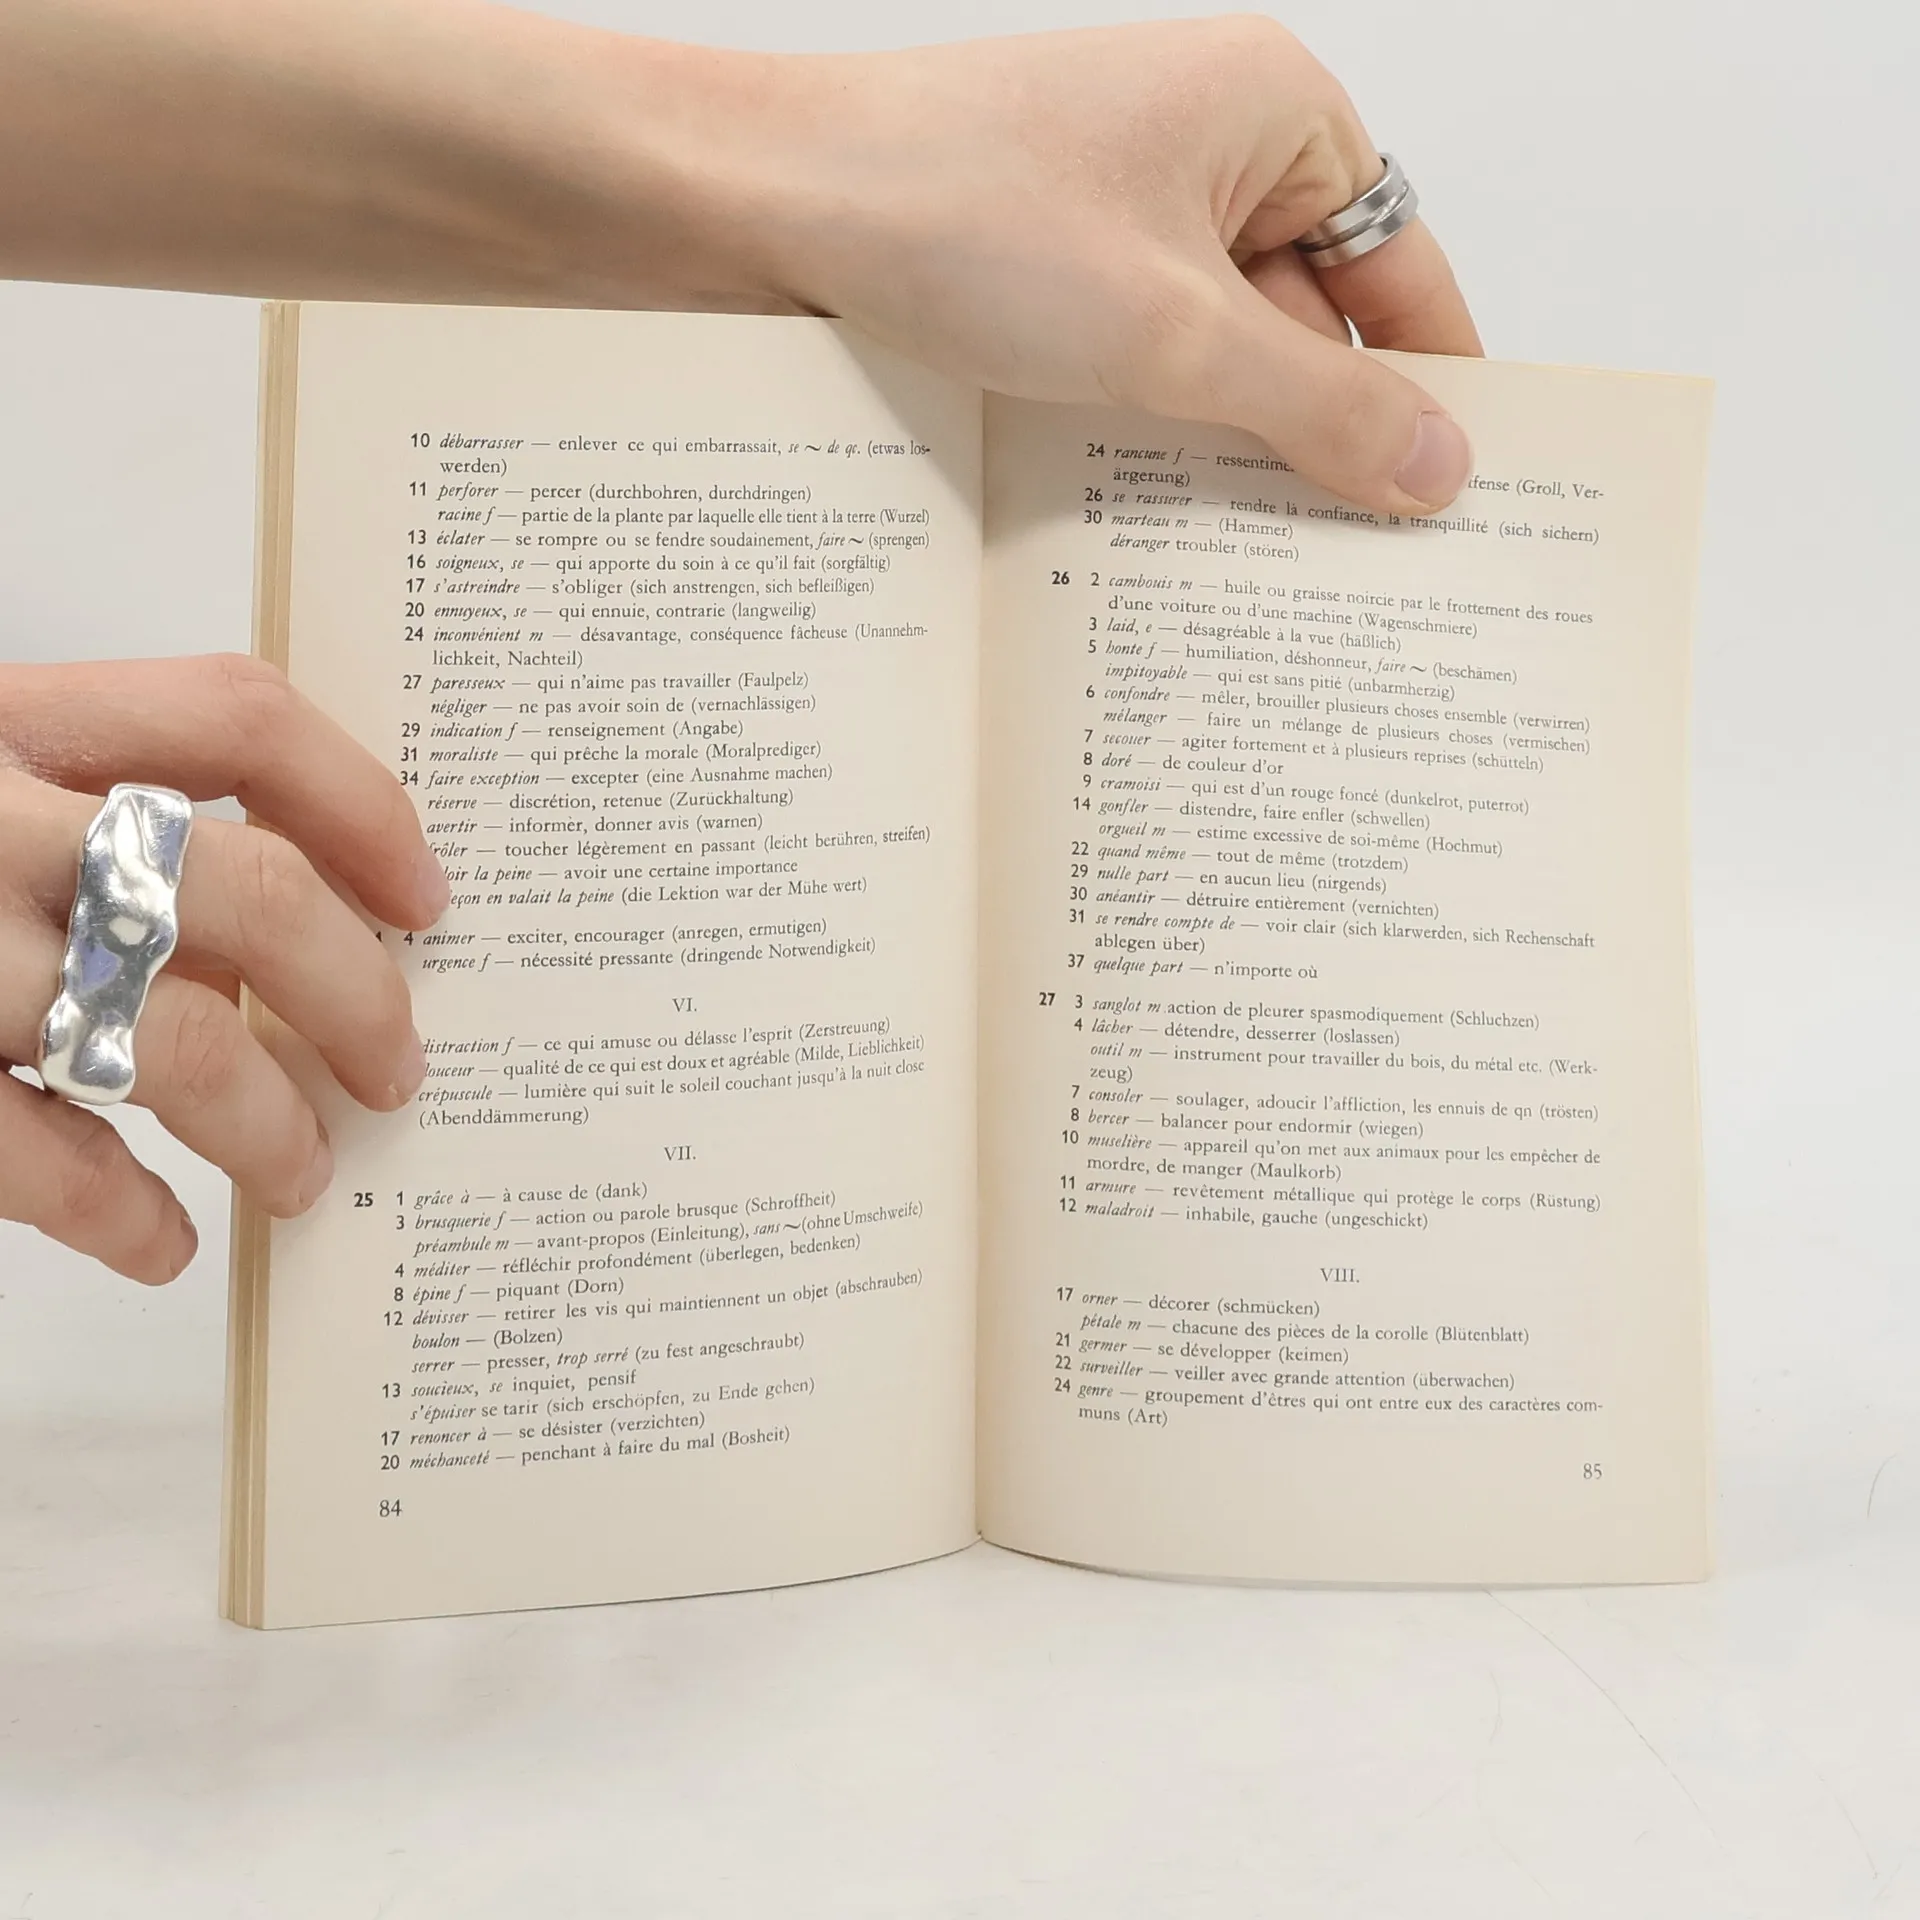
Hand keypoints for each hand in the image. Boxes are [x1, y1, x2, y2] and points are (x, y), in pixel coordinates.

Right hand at [0, 655, 445, 1283]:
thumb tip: (290, 907)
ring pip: (175, 1038)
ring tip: (303, 1174)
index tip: (426, 896)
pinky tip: (157, 1239)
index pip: (234, 718)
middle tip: (397, 1065)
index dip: (360, 804)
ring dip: (268, 1124)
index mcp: (1, 719)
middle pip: (246, 884)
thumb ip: (83, 795)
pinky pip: (37, 1155)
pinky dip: (120, 1213)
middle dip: (356, 990)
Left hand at [2, 7, 1473, 510]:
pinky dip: (1145, 442)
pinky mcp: (1043, 272)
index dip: (1430, 394)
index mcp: (1276, 116)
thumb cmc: (950, 214)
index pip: (1405, 272)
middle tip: (1351, 587)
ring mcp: (1116, 215)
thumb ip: (1316, 411)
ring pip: (1215, 362)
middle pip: (1312, 328)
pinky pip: (1133, 369)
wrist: (743, 206)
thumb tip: (1442, 477)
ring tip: (1249, 585)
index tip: (1455, 514)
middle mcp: (1207, 154)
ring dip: (1221, 458)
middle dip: (1317, 448)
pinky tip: (1148, 535)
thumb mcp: (1167, 334)